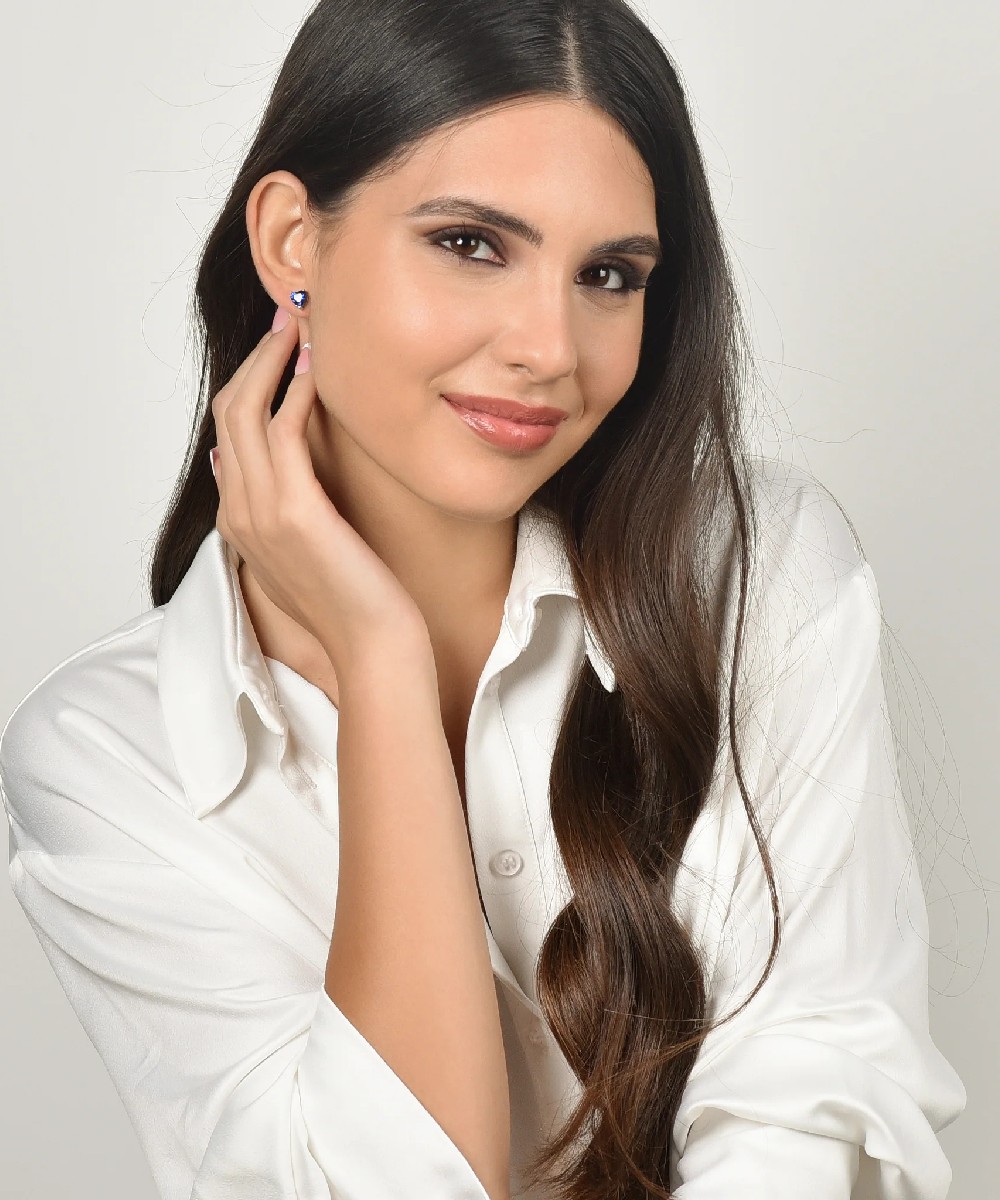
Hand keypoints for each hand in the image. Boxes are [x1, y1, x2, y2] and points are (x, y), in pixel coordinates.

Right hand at [210, 308, 430, 679]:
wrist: (372, 645)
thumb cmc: (354, 602)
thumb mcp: (305, 552)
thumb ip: (278, 511)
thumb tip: (255, 469)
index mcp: (240, 521)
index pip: (228, 435)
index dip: (250, 385)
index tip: (280, 351)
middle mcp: (239, 512)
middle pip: (229, 412)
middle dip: (256, 359)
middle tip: (288, 321)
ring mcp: (259, 512)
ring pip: (246, 412)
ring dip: (272, 361)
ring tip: (300, 327)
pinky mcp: (294, 511)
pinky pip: (283, 431)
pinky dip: (296, 391)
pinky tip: (319, 368)